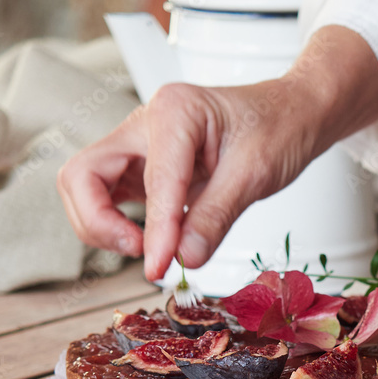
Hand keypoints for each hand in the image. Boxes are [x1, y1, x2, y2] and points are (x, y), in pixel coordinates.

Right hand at [58, 27, 377, 280]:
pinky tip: (154, 240)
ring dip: (103, 225)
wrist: (293, 113)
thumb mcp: (255, 174)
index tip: (159, 267)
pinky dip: (119, 223)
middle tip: (143, 254)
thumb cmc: (279, 126)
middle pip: (83, 175)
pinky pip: (111, 196)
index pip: (151, 180)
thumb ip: (217, 216)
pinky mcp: (146, 165)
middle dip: (98, 223)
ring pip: (87, 187)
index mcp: (175, 111)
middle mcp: (147, 122)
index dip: (155, 230)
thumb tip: (185, 257)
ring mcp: (141, 143)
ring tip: (150, 249)